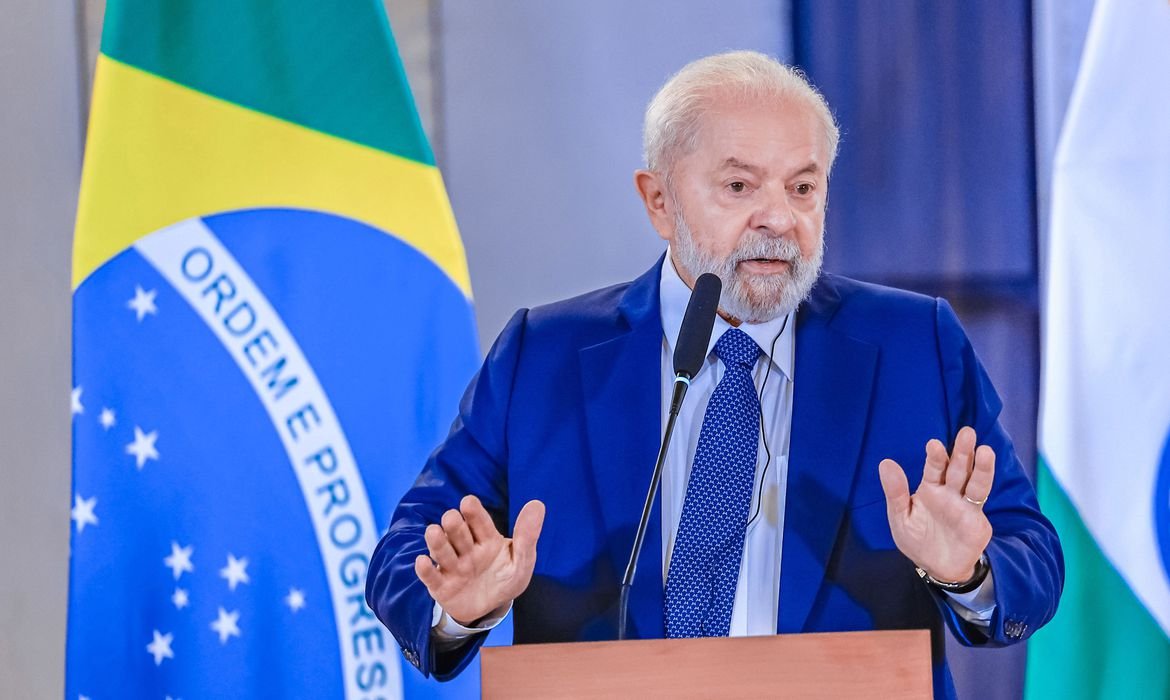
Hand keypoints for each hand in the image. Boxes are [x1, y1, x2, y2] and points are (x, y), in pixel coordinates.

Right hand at [414, 495, 545, 625]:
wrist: (490, 608)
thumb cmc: (505, 578)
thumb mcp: (522, 560)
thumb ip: (527, 535)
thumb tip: (537, 503)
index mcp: (487, 539)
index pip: (480, 522)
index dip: (473, 512)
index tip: (468, 501)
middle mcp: (467, 549)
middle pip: (458, 533)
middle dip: (454, 525)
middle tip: (451, 518)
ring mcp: (452, 566)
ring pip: (442, 551)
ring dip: (437, 542)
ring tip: (433, 532)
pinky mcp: (440, 586)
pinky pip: (430, 577)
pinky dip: (425, 570)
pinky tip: (422, 562)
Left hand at [878, 427, 993, 581]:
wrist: (937, 568)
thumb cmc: (917, 541)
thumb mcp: (900, 517)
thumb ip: (895, 492)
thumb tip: (885, 462)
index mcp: (929, 490)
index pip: (933, 469)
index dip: (935, 457)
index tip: (933, 444)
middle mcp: (949, 492)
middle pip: (956, 468)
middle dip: (961, 451)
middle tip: (967, 432)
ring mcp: (965, 504)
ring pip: (973, 480)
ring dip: (980, 465)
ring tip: (985, 449)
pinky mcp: (977, 518)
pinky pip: (980, 499)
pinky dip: (984, 484)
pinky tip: (987, 472)